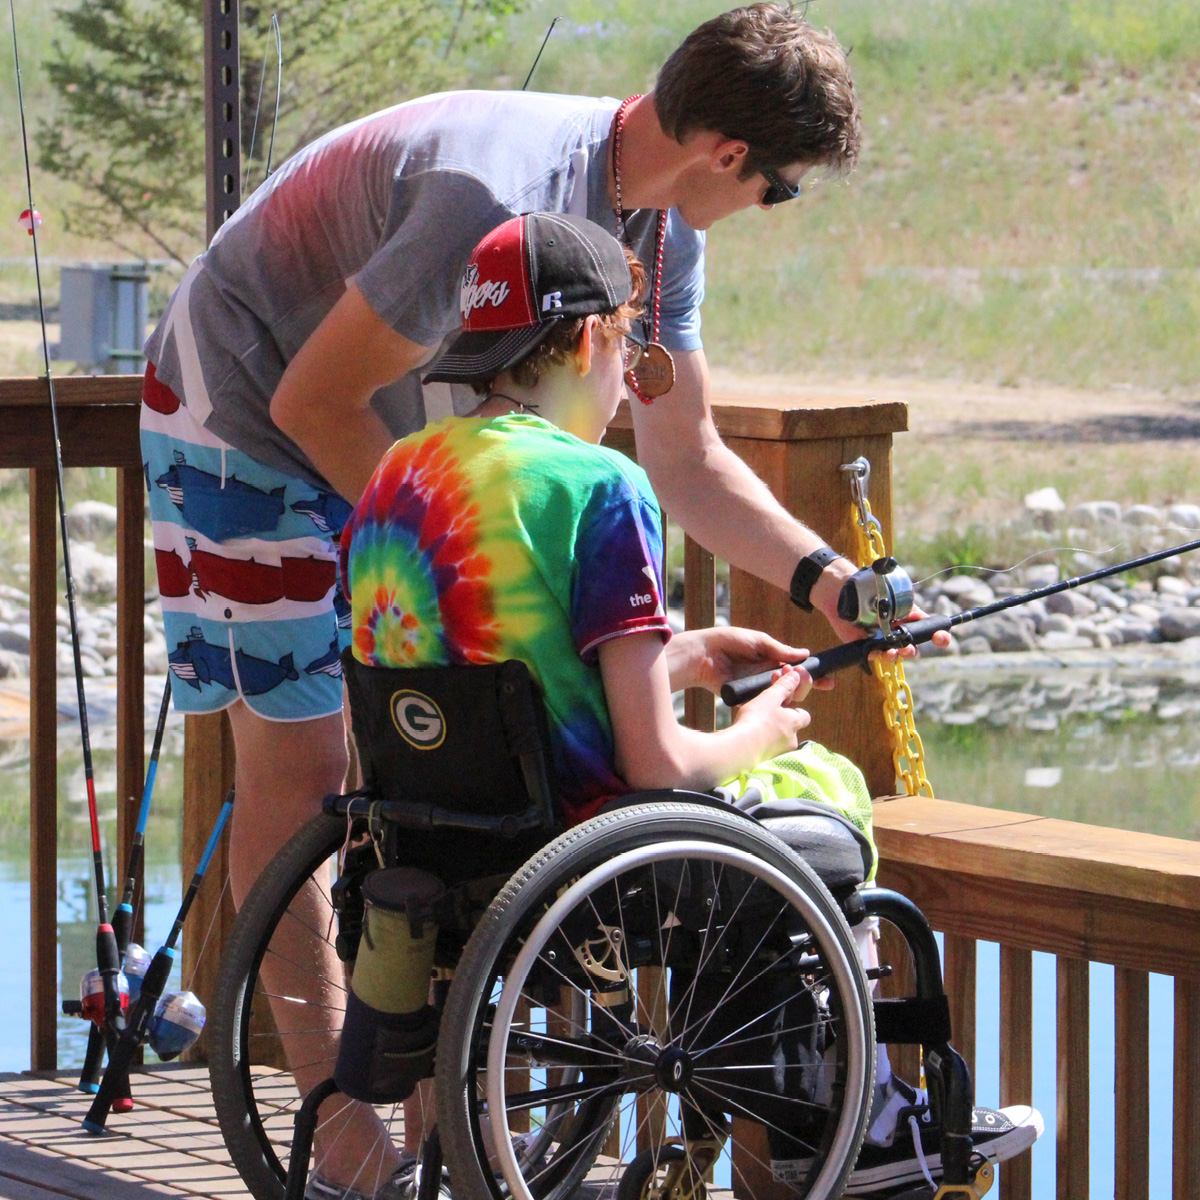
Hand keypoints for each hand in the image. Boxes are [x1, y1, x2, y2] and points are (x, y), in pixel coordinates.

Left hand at [668, 626, 833, 697]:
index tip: (828, 682)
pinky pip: (766, 705)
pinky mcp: (749, 700)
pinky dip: (774, 701)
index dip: (814, 678)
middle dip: (805, 683)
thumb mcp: (759, 642)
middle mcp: (769, 678)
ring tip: (781, 677)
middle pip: (796, 688)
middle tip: (802, 675)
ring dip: (790, 690)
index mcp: (773, 662)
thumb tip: (805, 654)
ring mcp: (759, 691)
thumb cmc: (730, 642)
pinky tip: (774, 692)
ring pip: (784, 699)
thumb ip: (781, 650)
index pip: (798, 672)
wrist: (705, 654)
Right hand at [732, 665, 811, 758]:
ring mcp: (779, 752)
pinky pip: (766, 745)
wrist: (740, 749)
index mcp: (795, 723)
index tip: (782, 702)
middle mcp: (792, 739)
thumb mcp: (770, 697)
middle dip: (780, 718)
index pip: (804, 715)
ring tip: (753, 720)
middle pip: (790, 726)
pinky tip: (747, 732)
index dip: (794, 708)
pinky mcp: (766, 760)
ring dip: (769, 728)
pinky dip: (760, 738)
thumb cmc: (757, 719)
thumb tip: (796, 675)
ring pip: (778, 737)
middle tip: (765, 710)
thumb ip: (783, 686)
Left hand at [811, 565, 951, 659]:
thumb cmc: (871, 588)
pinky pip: (873, 655)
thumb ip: (907, 604)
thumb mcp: (894, 592)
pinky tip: (877, 651)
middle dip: (912, 651)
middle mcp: (898, 633)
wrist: (844, 589)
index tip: (942, 638)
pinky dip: (876, 655)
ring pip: (893, 655)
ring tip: (892, 652)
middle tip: (908, 647)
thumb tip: (920, 616)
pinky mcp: (864, 645)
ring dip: (896, 656)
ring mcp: (881, 641)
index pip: (930, 632)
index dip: (940, 637)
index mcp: (909, 620)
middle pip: (912, 649)